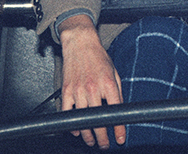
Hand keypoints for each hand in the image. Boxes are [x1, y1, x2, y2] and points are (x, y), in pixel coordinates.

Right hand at [58, 15, 125, 148]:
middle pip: (99, 120)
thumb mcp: (115, 73)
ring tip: (92, 141)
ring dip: (88, 135)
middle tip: (105, 144)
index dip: (119, 128)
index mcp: (109, 84)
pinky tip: (77, 131)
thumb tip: (120, 110)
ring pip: (82, 120)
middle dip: (103, 137)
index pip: (116, 112)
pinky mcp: (66, 91)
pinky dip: (72, 124)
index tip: (121, 138)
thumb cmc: (99, 57)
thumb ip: (118, 92)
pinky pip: (67, 113)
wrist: (81, 43)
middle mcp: (94, 88)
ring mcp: (78, 90)